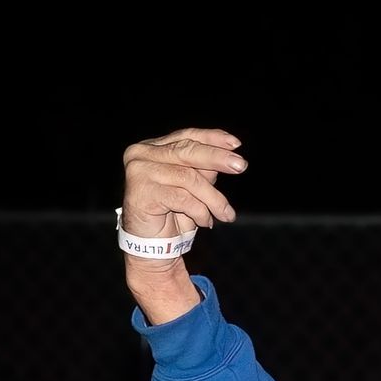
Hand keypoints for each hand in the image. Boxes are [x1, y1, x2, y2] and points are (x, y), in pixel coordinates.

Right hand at [121, 127, 249, 323]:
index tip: (236, 144)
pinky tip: (205, 222)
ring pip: (189, 179)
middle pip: (187, 151)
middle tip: (241, 166)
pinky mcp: (140, 191)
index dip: (212, 138)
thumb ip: (204, 168)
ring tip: (225, 214)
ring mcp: (139, 171)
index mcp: (154, 147)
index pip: (187, 136)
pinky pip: (182, 198)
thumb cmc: (174, 212)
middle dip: (218, 158)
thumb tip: (229, 153)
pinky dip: (199, 211)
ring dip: (213, 198)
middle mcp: (142, 154)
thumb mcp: (194, 187)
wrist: (153, 244)